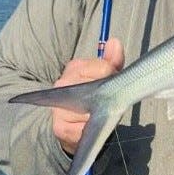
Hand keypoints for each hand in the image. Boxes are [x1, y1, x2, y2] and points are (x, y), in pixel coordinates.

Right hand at [52, 37, 123, 154]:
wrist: (75, 127)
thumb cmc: (92, 97)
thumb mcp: (105, 77)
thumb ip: (113, 61)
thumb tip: (114, 42)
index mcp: (75, 67)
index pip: (104, 68)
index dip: (114, 78)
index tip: (112, 85)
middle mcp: (63, 84)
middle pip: (99, 89)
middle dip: (109, 98)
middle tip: (106, 103)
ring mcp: (58, 105)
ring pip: (94, 111)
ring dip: (102, 116)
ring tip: (98, 115)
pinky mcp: (60, 127)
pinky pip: (86, 130)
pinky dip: (93, 131)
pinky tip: (90, 127)